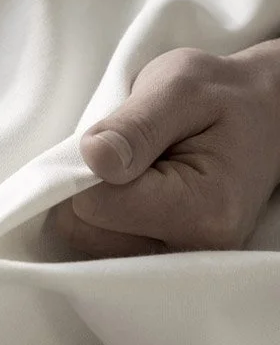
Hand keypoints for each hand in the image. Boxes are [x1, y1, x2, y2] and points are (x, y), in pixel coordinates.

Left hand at [53, 44, 279, 256]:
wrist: (263, 115)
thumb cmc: (223, 96)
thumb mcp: (181, 86)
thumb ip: (135, 125)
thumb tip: (92, 157)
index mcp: (203, 211)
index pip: (93, 205)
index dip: (84, 167)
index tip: (116, 137)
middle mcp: (192, 249)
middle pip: (82, 228)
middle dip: (88, 183)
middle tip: (130, 149)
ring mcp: (176, 258)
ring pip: (83, 236)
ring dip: (95, 195)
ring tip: (138, 164)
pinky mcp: (159, 256)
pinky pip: (96, 239)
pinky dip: (102, 209)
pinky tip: (134, 184)